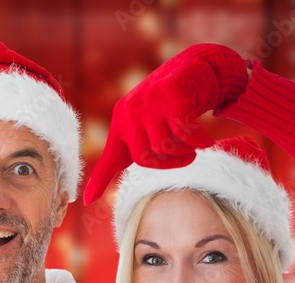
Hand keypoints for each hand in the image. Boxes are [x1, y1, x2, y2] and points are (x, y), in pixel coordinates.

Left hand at [84, 43, 249, 204]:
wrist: (193, 69)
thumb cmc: (169, 108)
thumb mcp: (148, 127)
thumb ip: (136, 150)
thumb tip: (126, 176)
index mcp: (121, 123)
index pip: (110, 158)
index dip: (99, 181)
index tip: (87, 201)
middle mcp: (130, 111)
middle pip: (145, 158)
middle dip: (169, 163)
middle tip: (186, 157)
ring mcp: (149, 101)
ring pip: (165, 146)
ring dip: (186, 152)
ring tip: (193, 145)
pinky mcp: (171, 94)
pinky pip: (185, 133)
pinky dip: (200, 141)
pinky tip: (207, 141)